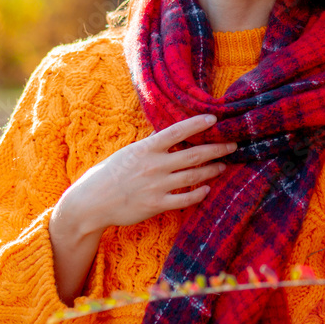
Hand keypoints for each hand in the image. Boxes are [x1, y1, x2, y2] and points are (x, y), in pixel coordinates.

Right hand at [56, 114, 236, 235]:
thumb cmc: (108, 173)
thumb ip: (151, 147)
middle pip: (194, 154)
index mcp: (146, 148)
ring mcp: (157, 186)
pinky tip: (207, 189)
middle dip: (217, 149)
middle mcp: (154, 165)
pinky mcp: (156, 205)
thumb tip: (172, 138)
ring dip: (212, 170)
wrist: (92, 201)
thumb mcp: (129, 152)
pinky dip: (199, 193)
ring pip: (194, 176)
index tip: (214, 118)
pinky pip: (185, 199)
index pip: (177, 131)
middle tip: (233, 144)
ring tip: (223, 165)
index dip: (197, 124)